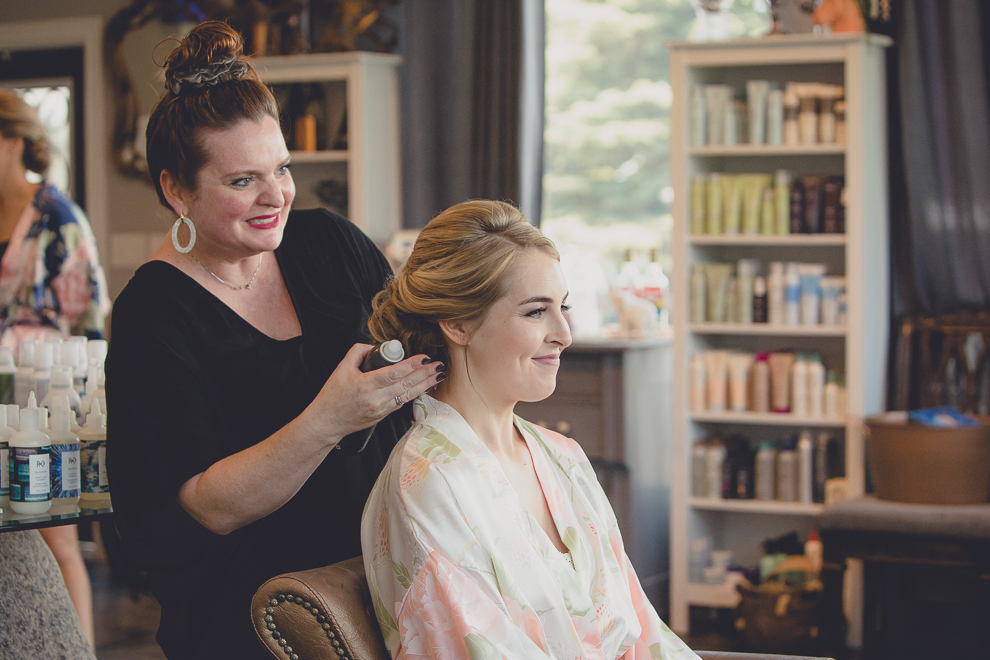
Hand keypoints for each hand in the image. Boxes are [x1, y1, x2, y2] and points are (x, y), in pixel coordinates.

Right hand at [305, 343, 444, 443]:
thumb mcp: (340, 369)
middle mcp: (376, 399)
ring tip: (438, 375)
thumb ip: (358, 352)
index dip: (412, 364)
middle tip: (439, 365)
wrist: (327, 423)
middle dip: (425, 374)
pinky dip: (415, 393)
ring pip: (408, 395)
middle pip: (406, 384)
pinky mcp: (383, 415)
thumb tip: (375, 346)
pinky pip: (402, 402)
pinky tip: (425, 387)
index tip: (424, 356)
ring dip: (425, 385)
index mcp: (365, 385)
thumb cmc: (332, 397)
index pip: (394, 373)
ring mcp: (381, 409)